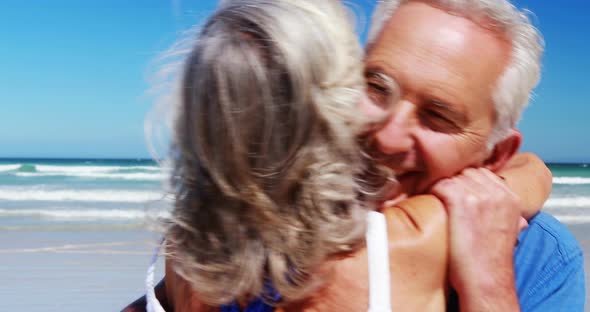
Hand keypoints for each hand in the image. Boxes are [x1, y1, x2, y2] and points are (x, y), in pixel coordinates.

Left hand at [431, 168, 521, 310]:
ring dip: (442, 187)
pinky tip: (430, 204)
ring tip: (437, 203)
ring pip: (453, 177)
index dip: (466, 182)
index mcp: (511, 198)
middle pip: (467, 172)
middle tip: (443, 198)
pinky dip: (432, 191)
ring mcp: (481, 196)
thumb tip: (490, 200)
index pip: (484, 173)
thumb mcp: (506, 229)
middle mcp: (499, 193)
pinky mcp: (462, 202)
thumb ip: (500, 209)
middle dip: (454, 182)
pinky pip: (441, 184)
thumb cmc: (490, 261)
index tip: (457, 194)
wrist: (486, 281)